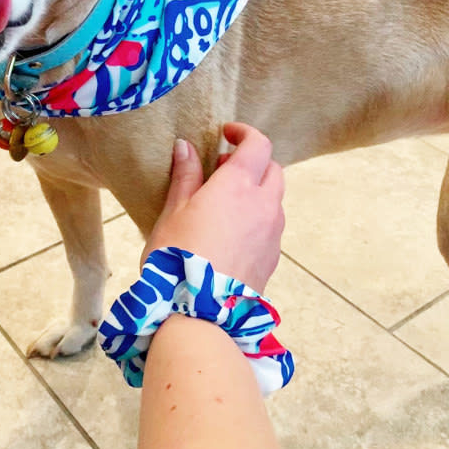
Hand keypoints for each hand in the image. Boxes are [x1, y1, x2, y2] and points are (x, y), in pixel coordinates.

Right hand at [141, 124, 284, 293]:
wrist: (201, 315)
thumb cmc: (178, 258)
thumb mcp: (173, 212)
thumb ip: (185, 176)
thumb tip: (185, 147)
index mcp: (238, 186)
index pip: (258, 145)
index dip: (244, 133)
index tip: (226, 133)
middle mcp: (264, 205)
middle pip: (273, 169)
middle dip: (252, 162)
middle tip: (221, 170)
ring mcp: (273, 233)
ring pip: (275, 199)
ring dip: (256, 191)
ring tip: (224, 204)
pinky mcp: (273, 258)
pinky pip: (272, 226)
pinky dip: (258, 217)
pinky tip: (231, 233)